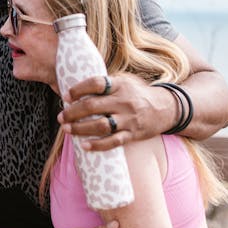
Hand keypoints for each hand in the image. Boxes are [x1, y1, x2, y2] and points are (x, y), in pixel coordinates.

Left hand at [58, 73, 173, 151]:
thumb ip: (105, 84)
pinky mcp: (133, 134)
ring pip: (100, 125)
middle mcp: (124, 101)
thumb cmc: (137, 94)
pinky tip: (84, 145)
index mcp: (120, 85)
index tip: (66, 96)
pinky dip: (97, 145)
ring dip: (80, 128)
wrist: (166, 108)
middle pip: (93, 106)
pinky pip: (113, 141)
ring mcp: (129, 119)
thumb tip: (77, 89)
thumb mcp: (124, 82)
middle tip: (61, 116)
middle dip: (73, 112)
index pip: (96, 83)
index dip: (78, 89)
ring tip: (67, 129)